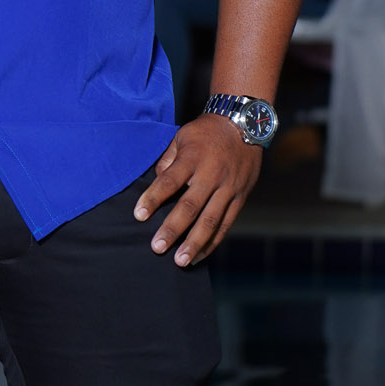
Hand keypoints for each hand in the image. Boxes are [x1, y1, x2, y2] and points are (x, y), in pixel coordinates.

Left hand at [134, 114, 261, 266]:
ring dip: (194, 243)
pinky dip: (213, 241)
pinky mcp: (240, 197)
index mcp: (193, 158)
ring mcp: (228, 188)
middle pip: (190, 206)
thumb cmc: (207, 132)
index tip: (139, 216)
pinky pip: (226, 224)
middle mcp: (212, 175)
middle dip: (173, 229)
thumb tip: (156, 182)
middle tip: (157, 248)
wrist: (245, 124)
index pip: (169, 181)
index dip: (153, 198)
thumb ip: (168, 160)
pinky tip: (200, 256)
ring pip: (211, 220)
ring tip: (180, 261)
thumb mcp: (182, 137)